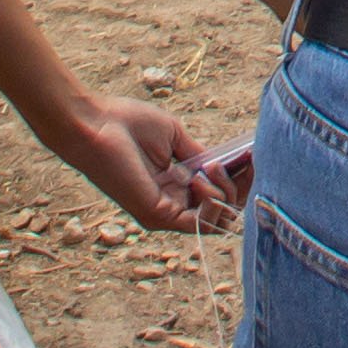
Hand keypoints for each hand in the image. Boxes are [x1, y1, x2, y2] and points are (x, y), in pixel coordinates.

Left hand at [51, 93, 234, 231]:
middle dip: (241, 186)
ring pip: (218, 220)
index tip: (253, 155)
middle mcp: (173, 204)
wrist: (95, 125)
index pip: (220, 195)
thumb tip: (225, 164)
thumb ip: (199, 155)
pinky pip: (201, 224)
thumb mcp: (174, 137)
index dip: (242, 178)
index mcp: (176, 185)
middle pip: (225, 211)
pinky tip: (201, 178)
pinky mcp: (157, 217)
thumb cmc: (127, 124)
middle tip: (243, 161)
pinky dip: (212, 202)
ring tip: (209, 168)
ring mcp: (165, 214)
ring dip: (225, 193)